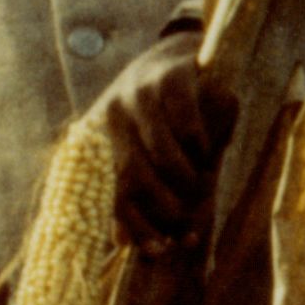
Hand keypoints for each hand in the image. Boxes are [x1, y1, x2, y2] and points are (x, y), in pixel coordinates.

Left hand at [93, 31, 235, 253]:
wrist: (176, 55)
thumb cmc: (157, 116)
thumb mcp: (138, 150)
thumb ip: (133, 190)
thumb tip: (122, 242)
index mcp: (97, 138)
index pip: (111, 192)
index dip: (135, 226)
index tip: (161, 250)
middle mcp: (111, 115)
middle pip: (133, 173)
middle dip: (164, 206)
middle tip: (188, 222)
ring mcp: (140, 94)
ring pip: (160, 149)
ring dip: (185, 177)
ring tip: (200, 186)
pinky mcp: (171, 77)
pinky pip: (185, 119)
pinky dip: (198, 143)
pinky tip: (207, 152)